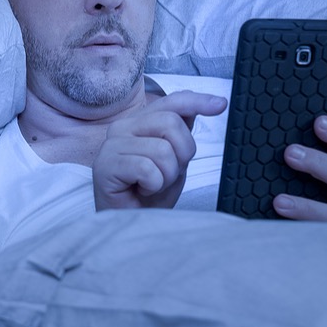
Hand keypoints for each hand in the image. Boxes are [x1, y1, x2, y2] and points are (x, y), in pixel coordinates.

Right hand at [92, 91, 226, 210]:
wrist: (132, 225)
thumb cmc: (149, 197)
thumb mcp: (174, 161)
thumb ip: (180, 134)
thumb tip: (200, 107)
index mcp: (139, 123)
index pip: (171, 102)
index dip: (197, 101)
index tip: (220, 105)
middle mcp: (122, 129)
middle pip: (171, 123)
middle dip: (182, 154)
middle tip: (167, 174)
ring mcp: (111, 146)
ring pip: (162, 149)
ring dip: (166, 175)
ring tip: (152, 185)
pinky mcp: (105, 165)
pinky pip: (147, 168)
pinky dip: (153, 185)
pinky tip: (141, 191)